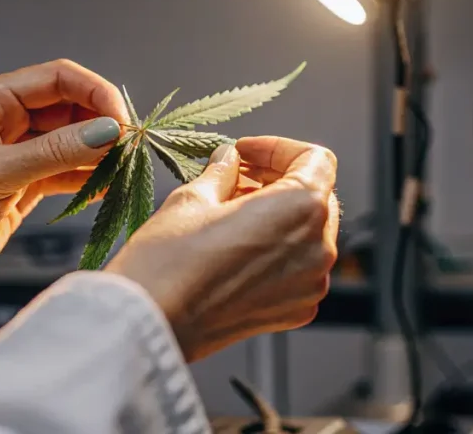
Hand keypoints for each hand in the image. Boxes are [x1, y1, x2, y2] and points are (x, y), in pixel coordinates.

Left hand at [0, 59, 129, 328]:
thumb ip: (56, 152)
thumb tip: (109, 132)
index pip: (56, 78)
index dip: (94, 92)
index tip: (122, 120)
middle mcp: (4, 120)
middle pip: (69, 107)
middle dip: (101, 123)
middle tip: (129, 148)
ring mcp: (16, 153)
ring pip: (71, 140)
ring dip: (98, 152)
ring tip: (124, 167)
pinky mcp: (24, 184)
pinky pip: (66, 170)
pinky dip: (88, 176)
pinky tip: (109, 185)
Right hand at [103, 137, 338, 361]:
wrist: (153, 324)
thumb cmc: (170, 260)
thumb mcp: (192, 198)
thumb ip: (222, 173)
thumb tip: (229, 160)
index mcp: (301, 208)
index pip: (314, 159)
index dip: (278, 148)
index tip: (244, 152)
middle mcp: (319, 248)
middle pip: (316, 196)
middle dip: (278, 180)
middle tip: (235, 177)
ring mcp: (310, 284)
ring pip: (308, 233)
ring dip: (277, 215)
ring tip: (230, 211)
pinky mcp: (296, 310)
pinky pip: (298, 267)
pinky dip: (276, 249)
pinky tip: (236, 245)